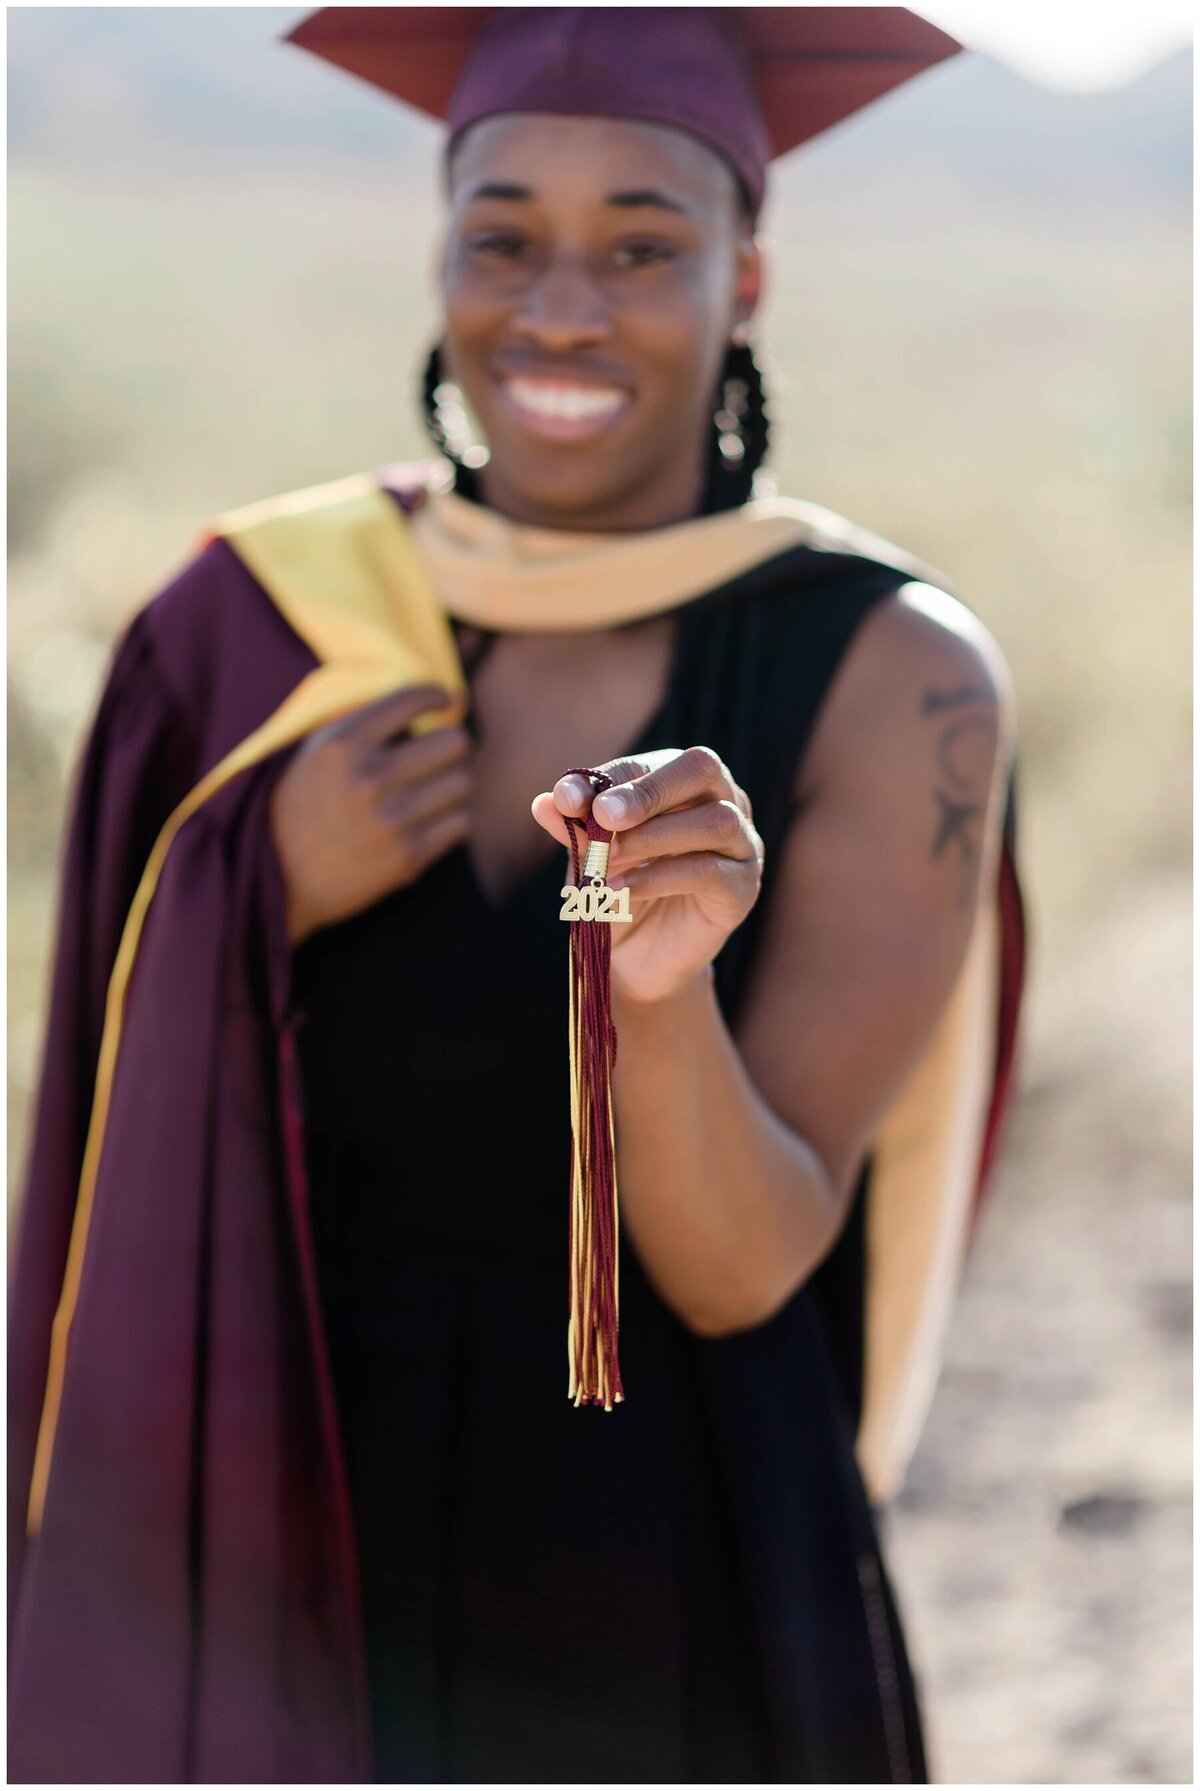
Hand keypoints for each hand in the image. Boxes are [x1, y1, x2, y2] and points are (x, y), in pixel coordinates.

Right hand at [271, 684, 472, 943]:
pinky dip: (452, 819)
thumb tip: (418, 701)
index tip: (445, 701)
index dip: (437, 696)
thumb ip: (358, 724)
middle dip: (452, 744)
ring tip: (436, 788)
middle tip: (442, 752)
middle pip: (454, 743)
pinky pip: (461, 823)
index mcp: (342, 745)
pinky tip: (433, 818)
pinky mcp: (407, 857)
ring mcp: (391, 820)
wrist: (278, 880)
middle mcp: (369, 779)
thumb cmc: (298, 808)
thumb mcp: (313, 753)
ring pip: (464, 783)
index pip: (412, 700)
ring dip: (454, 783)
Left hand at [531, 746, 763, 1005]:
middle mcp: (722, 802)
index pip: (648, 764)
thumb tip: (544, 803)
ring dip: (654, 836)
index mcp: (681, 783)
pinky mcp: (742, 889)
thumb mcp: (590, 857)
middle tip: (603, 813)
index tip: (566, 798)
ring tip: (609, 857)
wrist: (637, 958)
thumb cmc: (616, 891)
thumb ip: (575, 829)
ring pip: (715, 821)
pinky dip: (660, 877)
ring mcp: (741, 845)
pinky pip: (710, 871)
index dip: (608, 777)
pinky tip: (622, 889)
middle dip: (648, 789)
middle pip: (703, 768)